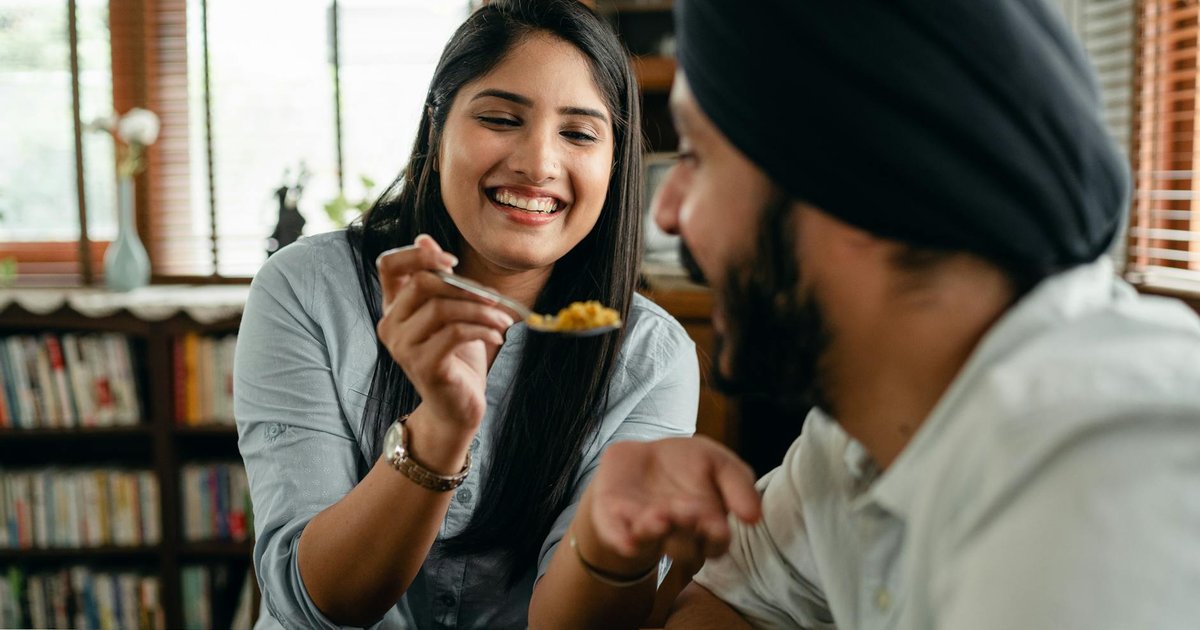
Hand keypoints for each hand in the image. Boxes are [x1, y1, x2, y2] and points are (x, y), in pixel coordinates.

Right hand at [375, 235, 513, 430]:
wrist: (457, 408)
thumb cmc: (456, 358)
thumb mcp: (450, 313)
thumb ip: (439, 281)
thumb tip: (425, 239)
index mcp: (394, 307)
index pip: (388, 265)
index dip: (418, 254)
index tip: (452, 261)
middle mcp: (391, 325)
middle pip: (422, 282)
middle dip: (464, 285)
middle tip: (493, 298)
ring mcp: (403, 347)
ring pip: (442, 308)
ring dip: (481, 309)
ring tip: (503, 320)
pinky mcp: (423, 366)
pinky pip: (455, 333)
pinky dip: (482, 329)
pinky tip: (498, 334)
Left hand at [582, 436, 761, 572]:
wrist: (641, 459)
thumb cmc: (687, 465)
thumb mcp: (719, 462)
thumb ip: (739, 483)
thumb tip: (754, 516)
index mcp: (706, 526)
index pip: (716, 542)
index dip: (715, 536)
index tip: (715, 523)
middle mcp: (676, 536)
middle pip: (685, 547)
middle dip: (685, 529)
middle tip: (685, 510)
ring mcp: (644, 531)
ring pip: (651, 542)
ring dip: (654, 532)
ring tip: (658, 515)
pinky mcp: (615, 524)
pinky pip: (616, 536)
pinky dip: (621, 539)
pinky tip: (626, 540)